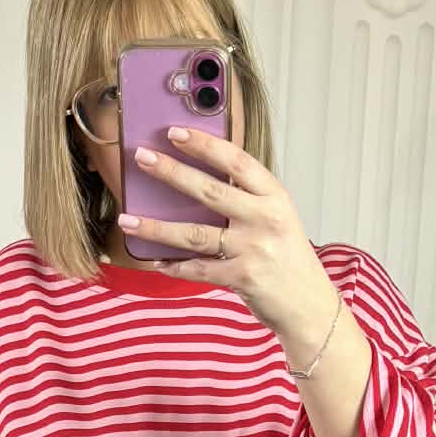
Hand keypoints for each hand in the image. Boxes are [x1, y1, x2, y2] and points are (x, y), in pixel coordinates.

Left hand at [117, 127, 336, 344]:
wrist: (309, 305)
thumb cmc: (288, 258)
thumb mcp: (277, 218)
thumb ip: (246, 198)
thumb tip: (196, 179)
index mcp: (275, 196)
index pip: (236, 161)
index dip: (204, 144)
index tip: (175, 132)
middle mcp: (265, 219)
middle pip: (209, 190)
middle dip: (171, 172)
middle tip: (142, 158)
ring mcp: (253, 249)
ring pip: (194, 233)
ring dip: (156, 226)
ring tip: (127, 218)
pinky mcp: (242, 278)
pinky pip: (198, 269)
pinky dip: (175, 267)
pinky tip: (156, 261)